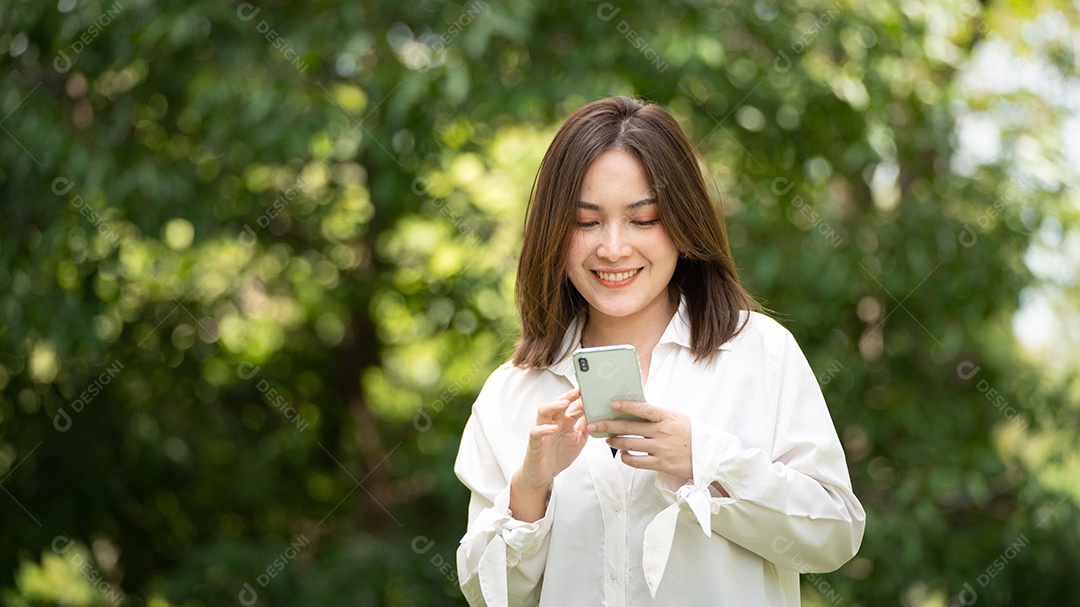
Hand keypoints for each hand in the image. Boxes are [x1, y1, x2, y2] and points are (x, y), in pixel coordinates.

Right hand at [511, 388, 587, 521]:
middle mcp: (553, 423)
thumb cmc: (558, 456)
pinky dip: (544, 429)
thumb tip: (599, 416)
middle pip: (557, 403)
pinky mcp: (534, 443)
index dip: (580, 398)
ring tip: (564, 403)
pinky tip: (553, 428)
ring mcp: (542, 431)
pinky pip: (536, 432)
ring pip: (543, 412)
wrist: (543, 475)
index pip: (572, 406)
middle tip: (578, 391)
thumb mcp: (578, 441)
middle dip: (567, 396)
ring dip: (553, 406)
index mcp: (564, 422)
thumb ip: (585, 428)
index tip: (591, 391)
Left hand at [588, 400, 692, 481]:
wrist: (709, 455)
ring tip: (607, 440)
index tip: (611, 405)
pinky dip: (625, 457)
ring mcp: (661, 448)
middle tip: (594, 425)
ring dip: (614, 441)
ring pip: (629, 444)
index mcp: (667, 417)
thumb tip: (633, 410)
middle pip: (629, 427)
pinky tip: (622, 453)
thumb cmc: (690, 434)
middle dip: (608, 426)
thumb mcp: (676, 418)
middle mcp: (662, 432)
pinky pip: (636, 461)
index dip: (626, 406)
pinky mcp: (661, 464)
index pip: (643, 409)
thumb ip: (657, 415)